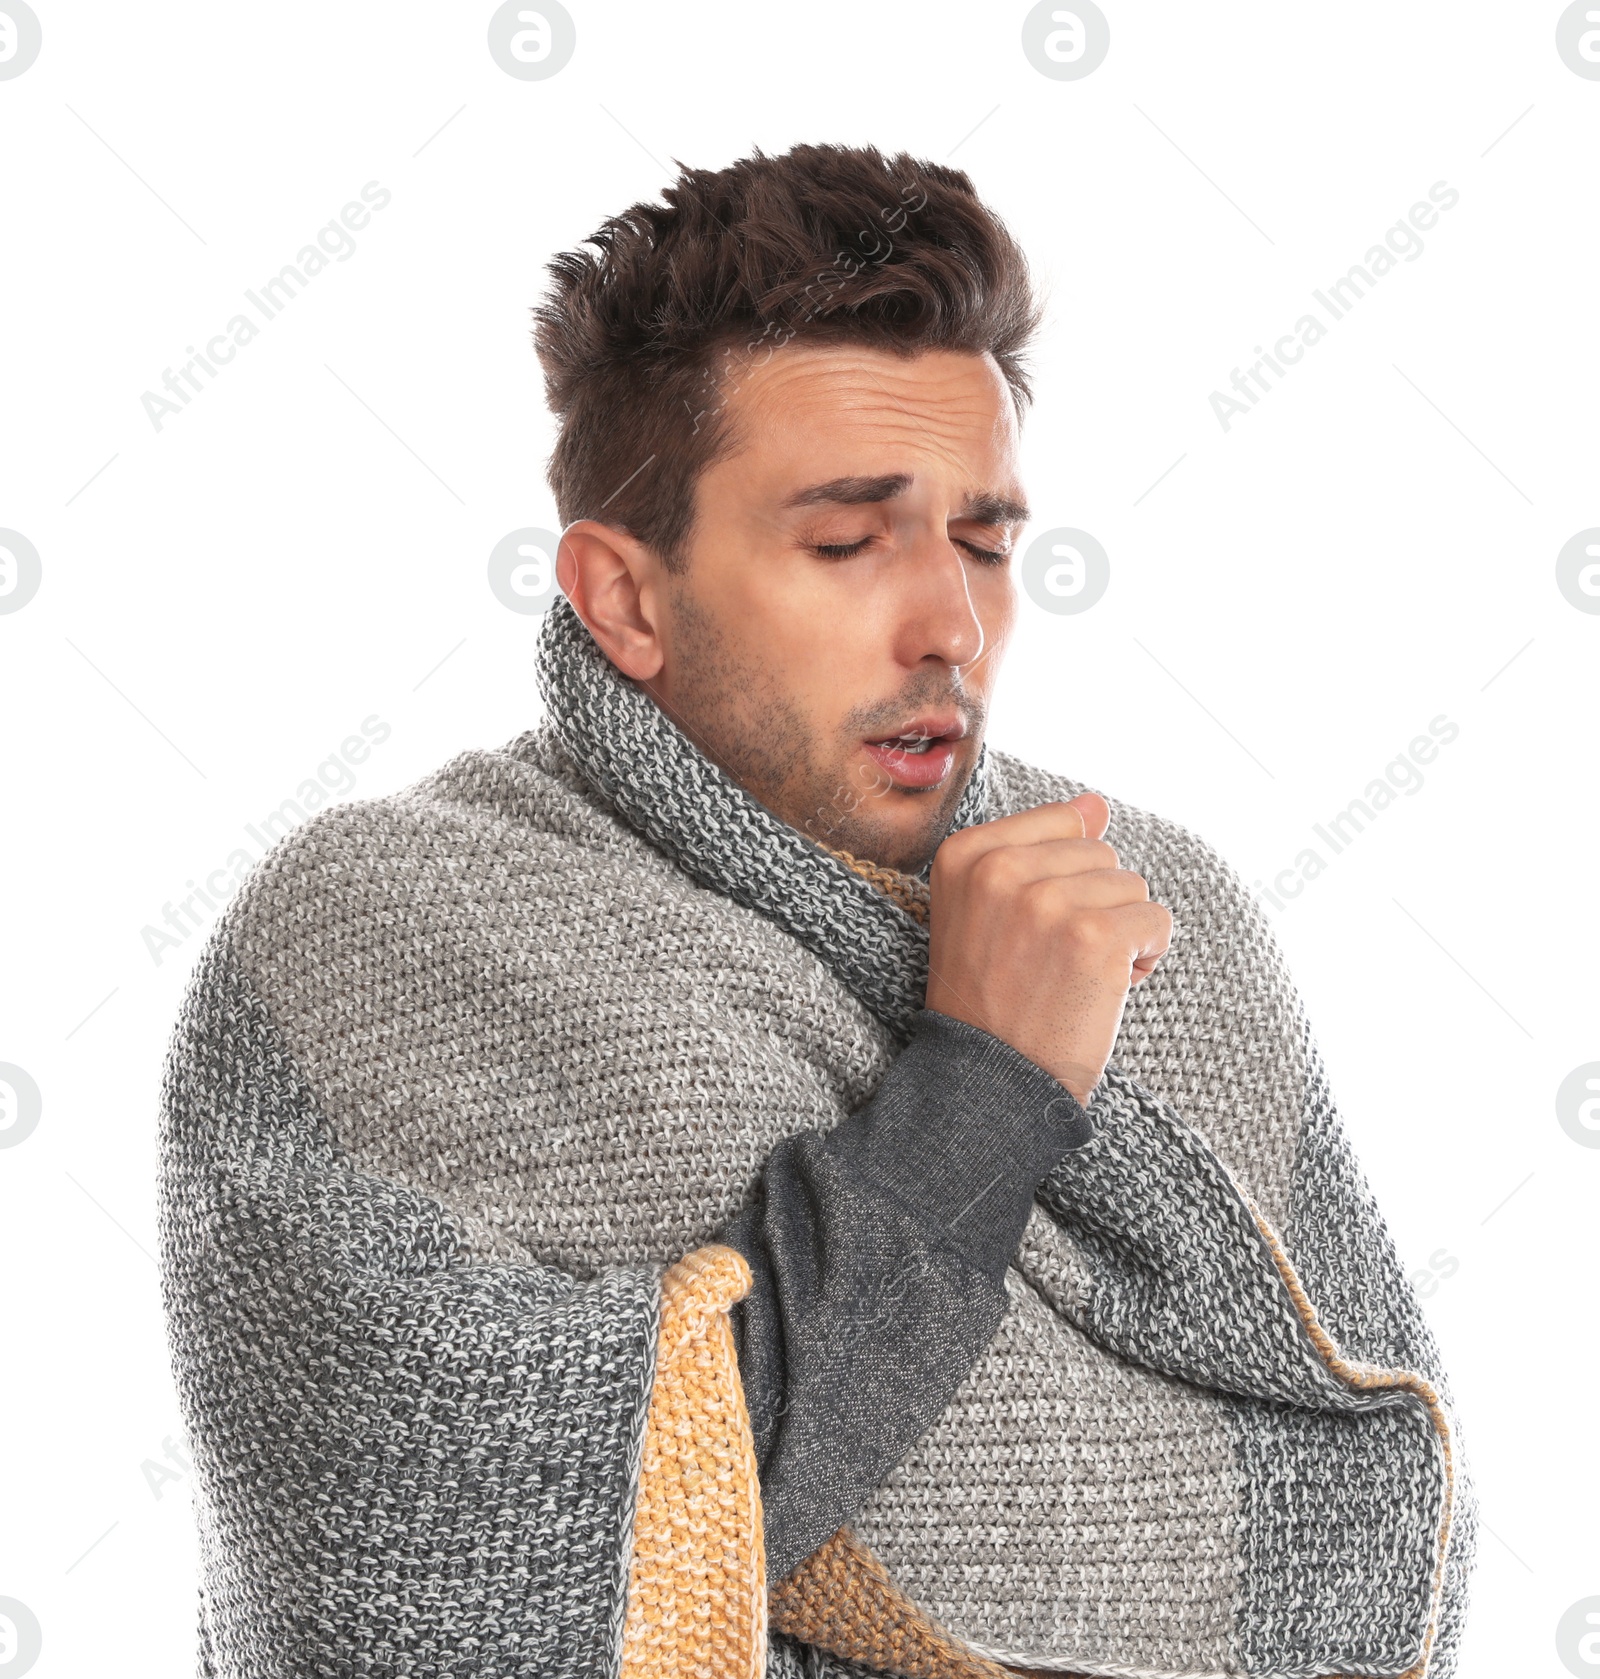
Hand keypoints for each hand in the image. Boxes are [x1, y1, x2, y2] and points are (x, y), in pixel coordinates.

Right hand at [924, 794, 1171, 1105]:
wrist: (990, 1080)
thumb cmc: (992, 999)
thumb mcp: (990, 910)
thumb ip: (1039, 847)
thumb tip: (1096, 802)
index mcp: (965, 854)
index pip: (1061, 822)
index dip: (1064, 878)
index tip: (1033, 928)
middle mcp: (1000, 869)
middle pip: (1100, 853)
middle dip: (1095, 905)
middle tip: (1055, 961)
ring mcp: (1047, 900)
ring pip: (1132, 885)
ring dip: (1121, 933)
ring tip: (1078, 976)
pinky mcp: (1094, 936)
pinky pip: (1156, 919)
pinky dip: (1146, 957)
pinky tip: (1108, 989)